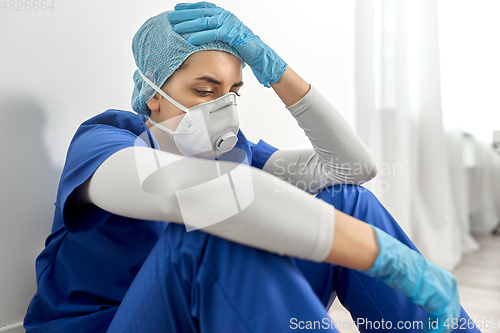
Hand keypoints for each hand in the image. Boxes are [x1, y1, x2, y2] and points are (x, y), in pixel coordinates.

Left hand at [167, 2, 286, 86]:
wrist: (259, 53)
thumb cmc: (243, 47)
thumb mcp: (227, 36)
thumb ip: (216, 31)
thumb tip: (202, 32)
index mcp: (224, 15)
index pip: (204, 7)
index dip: (190, 7)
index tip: (177, 9)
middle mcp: (226, 16)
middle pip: (202, 13)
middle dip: (185, 15)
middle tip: (171, 17)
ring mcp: (229, 24)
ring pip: (205, 22)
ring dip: (189, 25)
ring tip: (176, 28)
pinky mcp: (232, 34)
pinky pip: (213, 34)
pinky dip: (201, 37)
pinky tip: (190, 40)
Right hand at [361, 226, 460, 332]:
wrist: (402, 266)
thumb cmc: (406, 269)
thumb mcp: (422, 278)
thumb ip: (428, 287)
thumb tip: (425, 297)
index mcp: (448, 279)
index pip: (451, 300)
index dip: (444, 312)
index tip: (435, 319)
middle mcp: (451, 286)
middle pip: (452, 310)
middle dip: (444, 321)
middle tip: (432, 327)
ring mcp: (448, 295)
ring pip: (449, 318)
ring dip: (440, 327)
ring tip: (430, 330)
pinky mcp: (442, 304)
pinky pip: (443, 322)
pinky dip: (436, 329)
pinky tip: (428, 331)